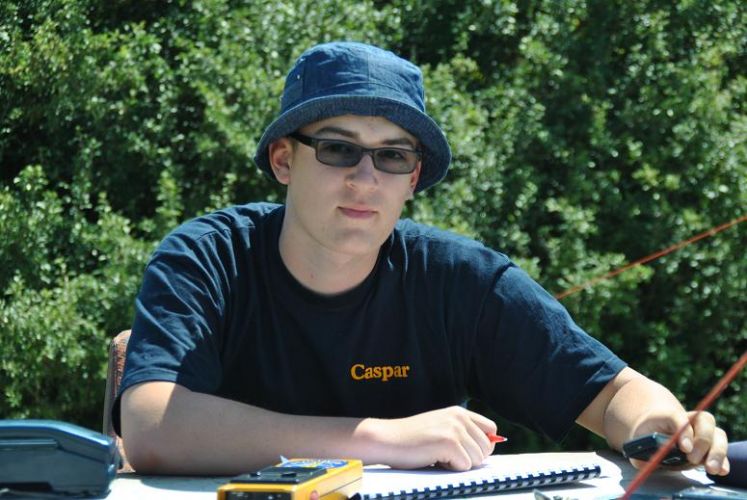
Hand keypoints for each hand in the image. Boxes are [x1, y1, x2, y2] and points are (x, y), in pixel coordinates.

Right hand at [363, 406, 497, 470]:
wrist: (387, 439)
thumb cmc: (412, 439)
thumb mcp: (440, 427)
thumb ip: (463, 432)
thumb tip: (490, 447)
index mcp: (459, 412)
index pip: (490, 429)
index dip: (483, 445)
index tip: (466, 451)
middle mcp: (460, 417)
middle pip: (487, 448)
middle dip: (470, 458)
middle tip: (446, 456)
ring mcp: (455, 429)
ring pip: (477, 459)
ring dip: (459, 465)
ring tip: (438, 456)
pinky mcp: (449, 443)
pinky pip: (464, 466)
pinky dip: (450, 469)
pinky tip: (434, 460)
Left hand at [630, 410, 728, 475]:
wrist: (652, 431)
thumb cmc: (645, 435)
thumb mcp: (639, 440)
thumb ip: (643, 449)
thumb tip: (646, 462)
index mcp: (668, 415)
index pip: (678, 418)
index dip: (684, 432)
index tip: (684, 448)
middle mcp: (689, 420)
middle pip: (704, 421)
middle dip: (703, 440)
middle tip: (693, 458)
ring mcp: (701, 432)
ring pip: (718, 433)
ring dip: (717, 451)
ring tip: (710, 468)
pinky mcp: (708, 447)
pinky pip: (720, 450)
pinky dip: (723, 460)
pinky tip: (721, 470)